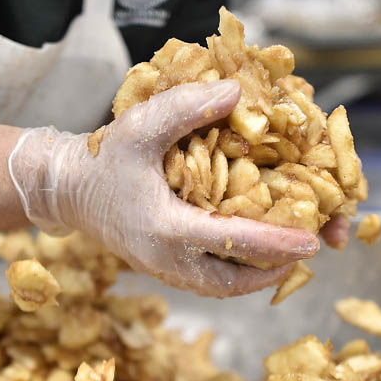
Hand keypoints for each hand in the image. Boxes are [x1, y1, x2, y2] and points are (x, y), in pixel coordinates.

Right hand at [8, 80, 320, 296]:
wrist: (67, 190)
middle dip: (276, 268)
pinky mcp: (163, 268)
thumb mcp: (139, 126)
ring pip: (223, 286)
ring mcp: (164, 270)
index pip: (233, 243)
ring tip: (290, 255)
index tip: (313, 241)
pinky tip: (256, 255)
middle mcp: (168, 259)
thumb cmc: (102, 159)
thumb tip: (238, 94)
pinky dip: (238, 273)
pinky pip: (209, 280)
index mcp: (166, 229)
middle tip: (311, 248)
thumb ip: (186, 108)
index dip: (277, 243)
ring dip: (258, 276)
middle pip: (234, 280)